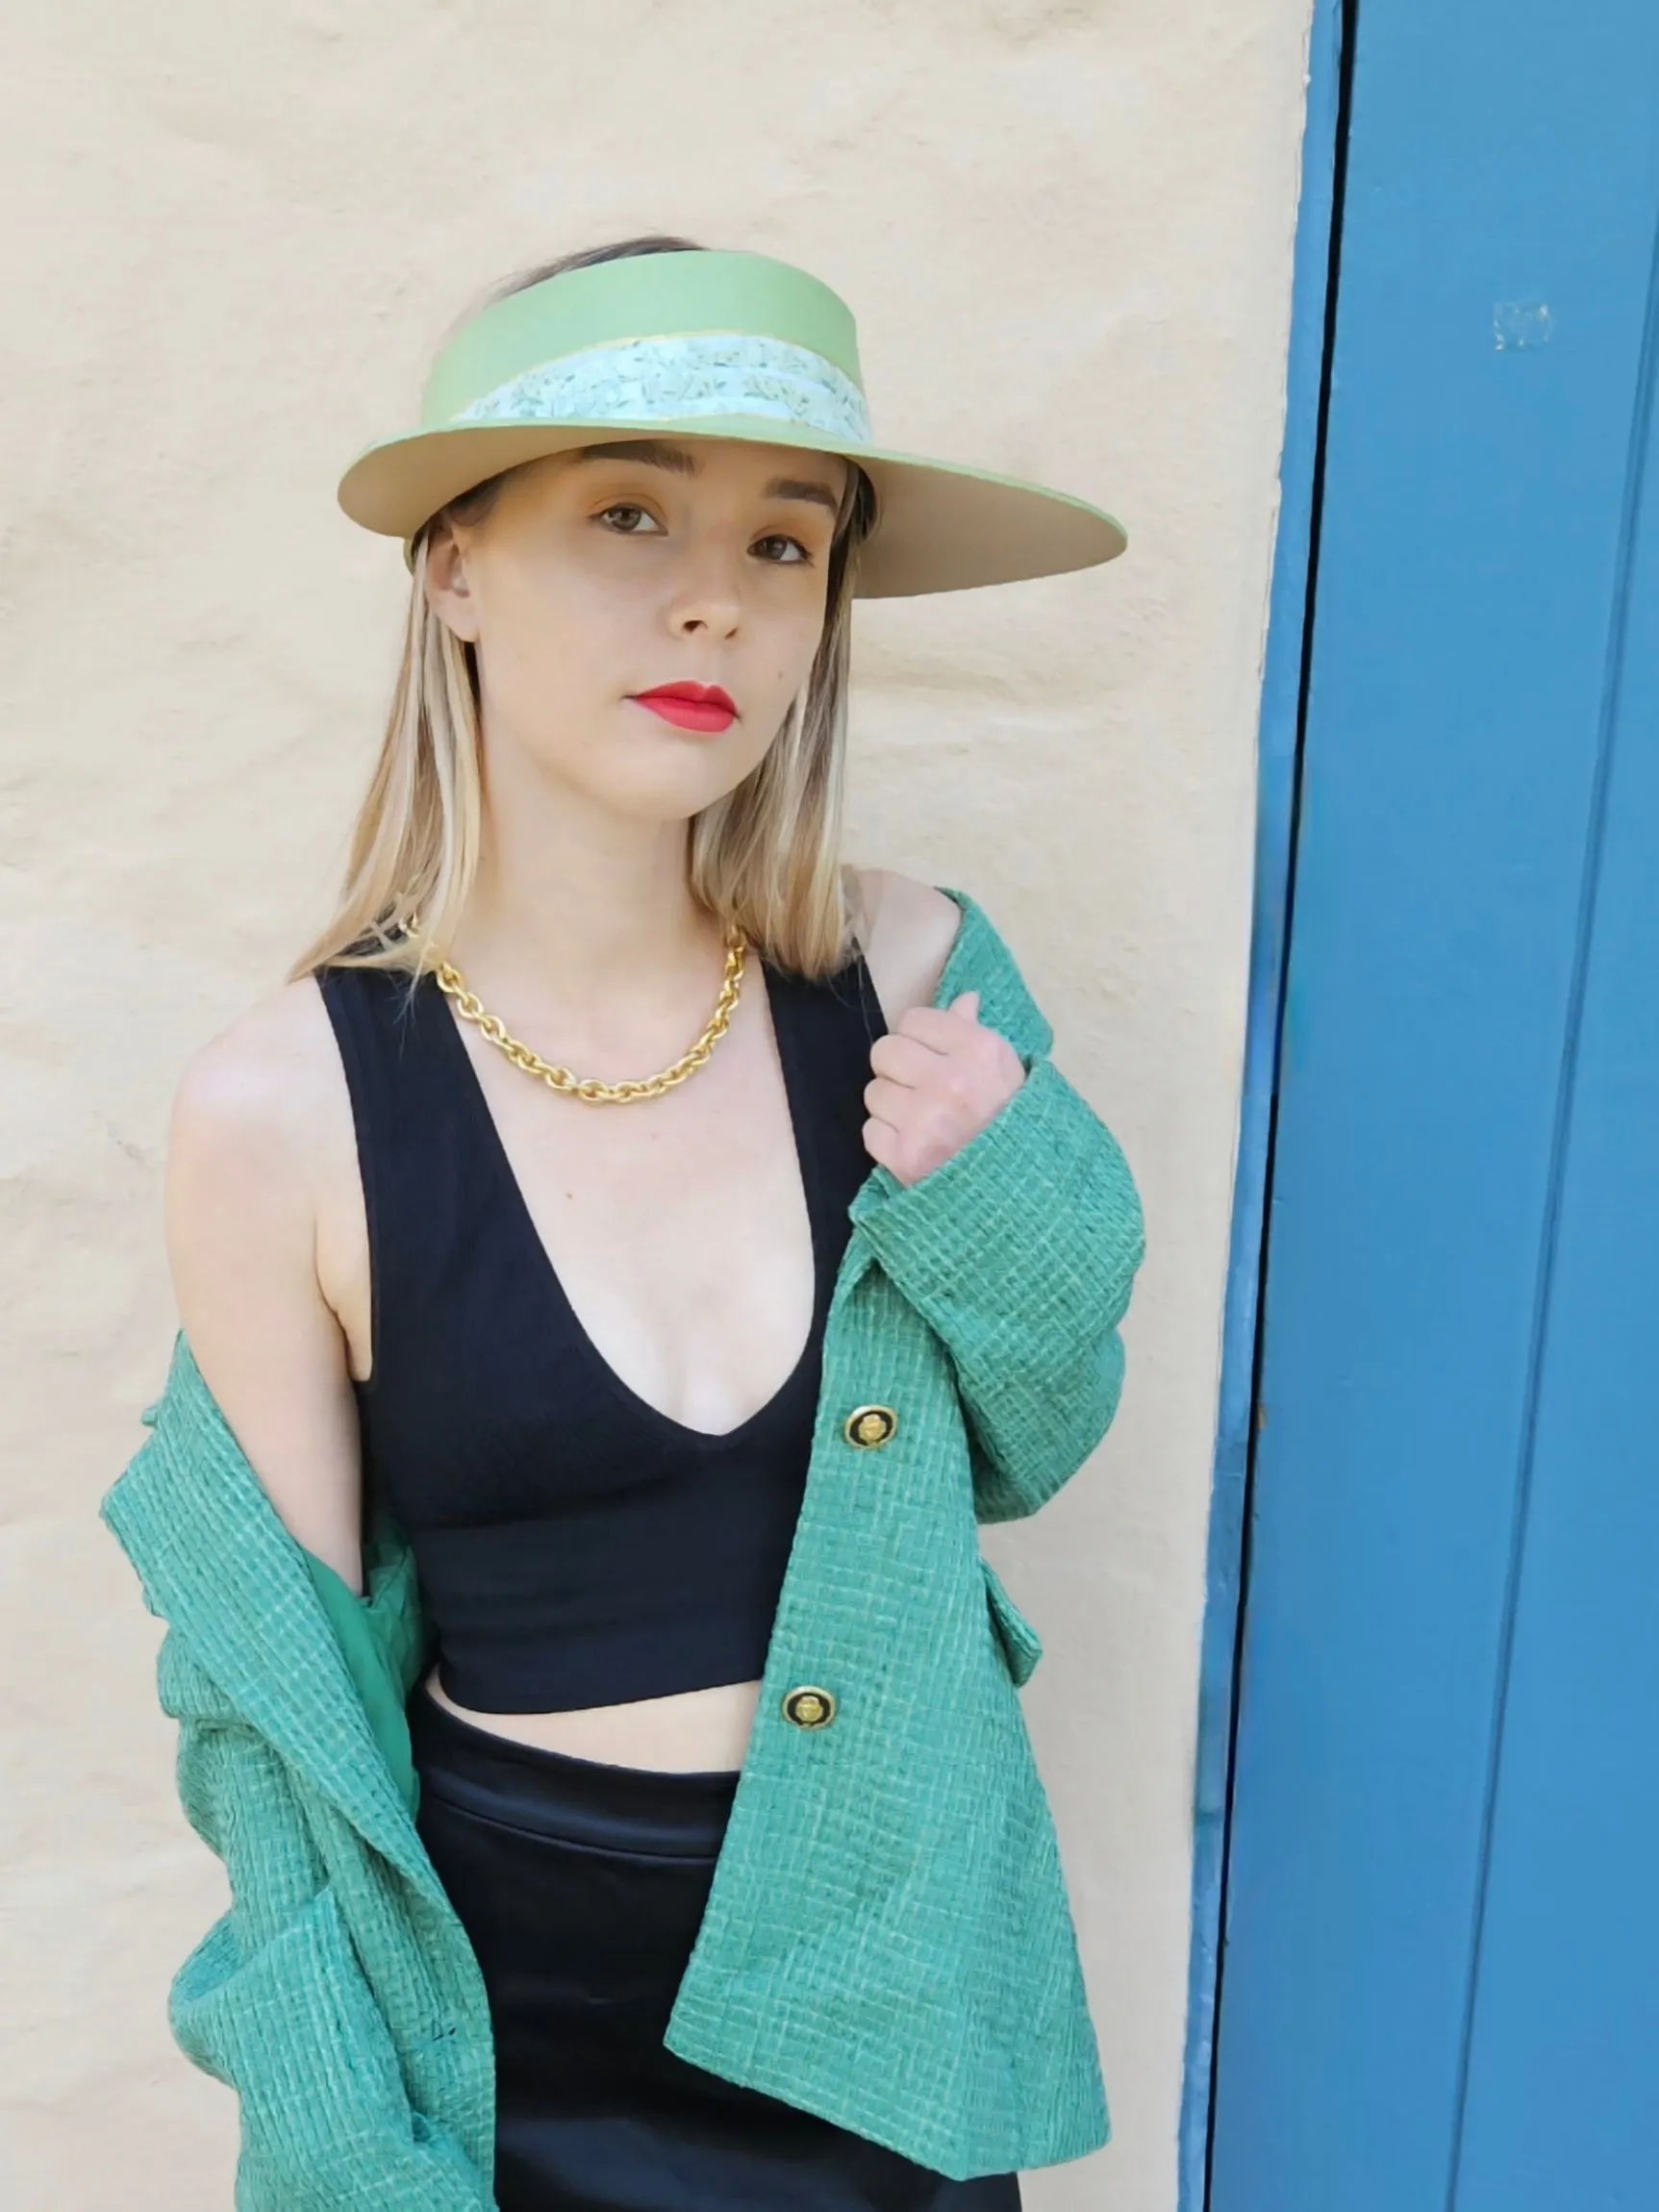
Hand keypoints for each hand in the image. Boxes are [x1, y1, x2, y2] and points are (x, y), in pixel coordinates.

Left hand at [862, 990, 1026, 1187]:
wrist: (1019, 1189)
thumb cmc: (1012, 1123)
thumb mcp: (1007, 1071)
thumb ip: (976, 1032)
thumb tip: (963, 999)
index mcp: (979, 1051)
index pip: (914, 1020)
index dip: (917, 1037)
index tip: (929, 1055)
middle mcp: (950, 1081)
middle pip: (884, 1051)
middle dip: (897, 1069)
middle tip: (917, 1088)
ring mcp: (925, 1121)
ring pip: (874, 1092)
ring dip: (891, 1106)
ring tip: (919, 1120)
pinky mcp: (905, 1157)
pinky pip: (870, 1131)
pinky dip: (887, 1140)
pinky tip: (913, 1144)